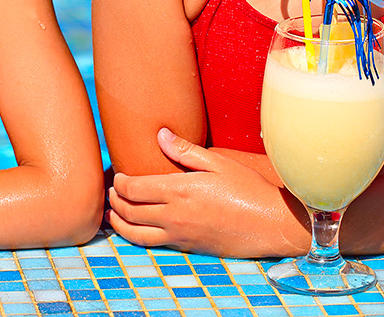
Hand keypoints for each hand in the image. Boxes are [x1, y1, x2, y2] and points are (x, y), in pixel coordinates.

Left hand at [107, 128, 307, 256]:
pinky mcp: (188, 247)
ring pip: (137, 234)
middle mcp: (175, 215)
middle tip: (111, 190)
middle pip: (130, 211)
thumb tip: (160, 134)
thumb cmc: (247, 189)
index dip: (119, 182)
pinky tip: (135, 230)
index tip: (117, 174)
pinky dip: (137, 237)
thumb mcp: (217, 163)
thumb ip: (185, 151)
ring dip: (120, 223)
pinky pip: (154, 244)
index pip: (134, 189)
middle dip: (115, 200)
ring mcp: (181, 235)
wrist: (272, 225)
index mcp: (180, 190)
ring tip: (113, 213)